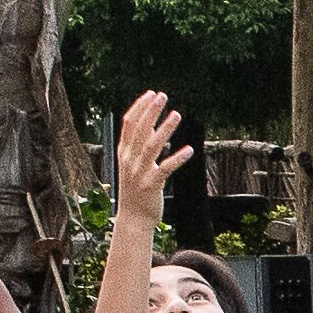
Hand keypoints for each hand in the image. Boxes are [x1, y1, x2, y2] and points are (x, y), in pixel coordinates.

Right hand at [110, 90, 184, 217]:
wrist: (132, 219)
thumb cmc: (135, 189)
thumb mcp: (133, 164)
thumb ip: (139, 144)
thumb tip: (151, 122)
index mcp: (124, 153)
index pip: (129, 124)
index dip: (140, 107)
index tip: (151, 94)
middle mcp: (129, 160)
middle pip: (139, 130)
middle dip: (151, 111)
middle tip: (163, 96)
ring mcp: (139, 173)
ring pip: (151, 146)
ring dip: (164, 129)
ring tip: (177, 114)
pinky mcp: (151, 185)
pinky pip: (165, 169)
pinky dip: (177, 158)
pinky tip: (189, 148)